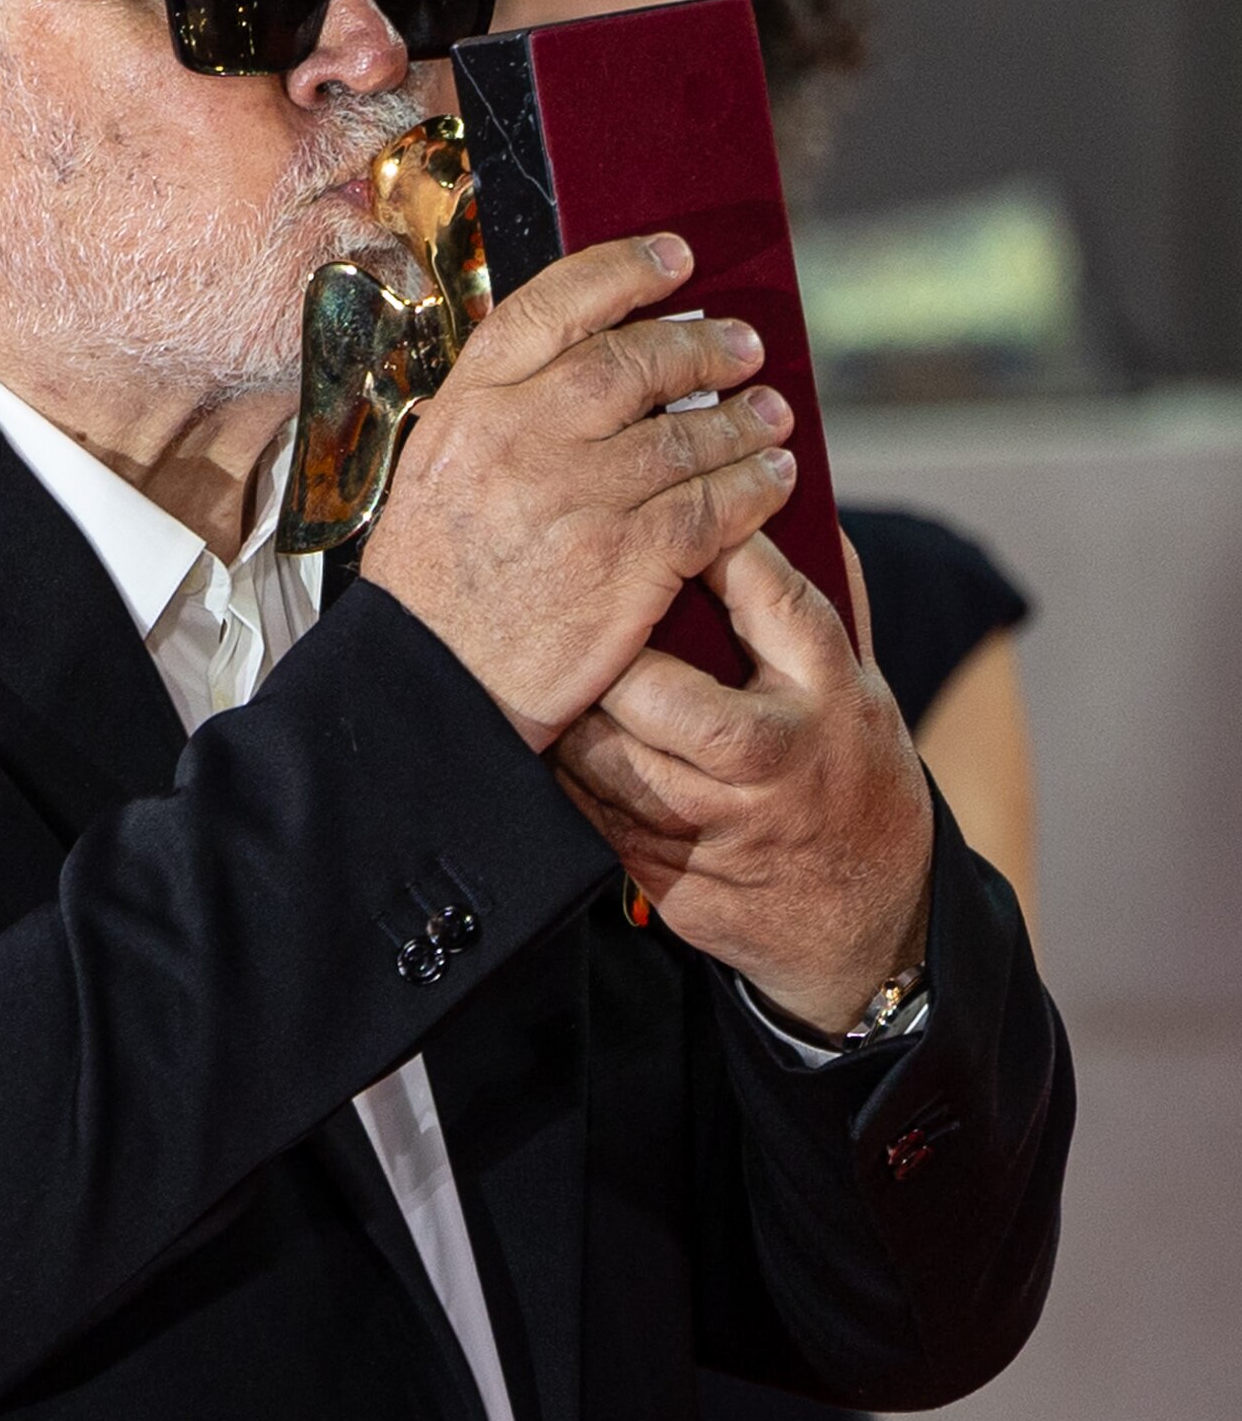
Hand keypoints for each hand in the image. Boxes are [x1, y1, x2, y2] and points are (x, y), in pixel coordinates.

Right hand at [361, 234, 795, 749]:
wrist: (431, 686)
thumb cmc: (435, 585)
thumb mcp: (436, 475)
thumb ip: (497, 417)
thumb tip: (579, 363)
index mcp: (467, 409)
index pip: (551, 307)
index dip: (622, 271)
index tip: (674, 259)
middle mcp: (520, 440)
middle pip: (632, 362)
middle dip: (700, 346)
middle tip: (741, 345)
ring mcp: (577, 499)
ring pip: (685, 435)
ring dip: (742, 420)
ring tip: (770, 413)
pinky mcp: (627, 563)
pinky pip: (712, 507)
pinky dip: (753, 488)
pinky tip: (772, 480)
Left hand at [551, 532, 933, 1035]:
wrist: (870, 921)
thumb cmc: (852, 776)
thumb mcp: (861, 688)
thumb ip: (817, 604)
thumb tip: (781, 499)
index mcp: (832, 695)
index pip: (773, 600)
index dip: (713, 548)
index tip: (667, 515)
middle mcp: (778, 761)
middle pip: (666, 695)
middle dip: (611, 658)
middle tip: (576, 622)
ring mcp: (724, 829)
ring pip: (612, 762)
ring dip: (571, 720)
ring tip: (549, 682)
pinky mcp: (676, 880)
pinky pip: (595, 817)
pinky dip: (567, 777)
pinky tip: (554, 745)